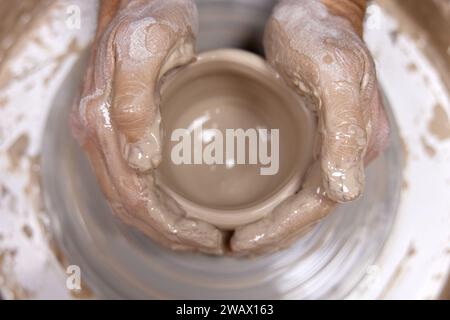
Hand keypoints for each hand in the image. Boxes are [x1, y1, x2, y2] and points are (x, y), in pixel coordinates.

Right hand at [71, 0, 224, 253]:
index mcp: (102, 122)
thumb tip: (140, 161)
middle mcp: (97, 136)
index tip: (205, 236)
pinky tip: (179, 211)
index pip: (135, 194)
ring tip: (198, 237)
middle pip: (131, 206)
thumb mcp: (148, 48)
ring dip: (163, 226)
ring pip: (130, 200)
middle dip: (170, 233)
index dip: (170, 224)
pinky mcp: (117, 133)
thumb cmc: (148, 17)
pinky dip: (157, 206)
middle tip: (209, 243)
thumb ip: (137, 104)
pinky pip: (133, 182)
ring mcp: (104, 136)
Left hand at [231, 0, 389, 254]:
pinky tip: (250, 205)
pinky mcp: (312, 137)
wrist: (313, 11)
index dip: (283, 227)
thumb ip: (345, 131)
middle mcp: (346, 152)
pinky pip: (293, 180)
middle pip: (310, 209)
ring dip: (273, 223)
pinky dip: (272, 200)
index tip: (246, 238)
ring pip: (301, 200)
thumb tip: (345, 191)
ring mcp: (329, 146)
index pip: (319, 204)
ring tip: (239, 236)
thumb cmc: (321, 35)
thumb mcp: (334, 75)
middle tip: (236, 244)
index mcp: (355, 144)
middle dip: (274, 233)